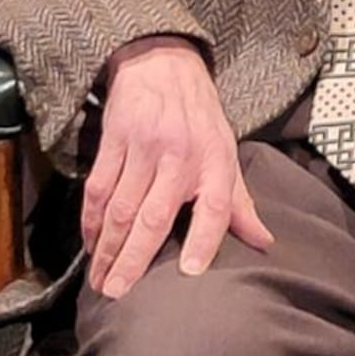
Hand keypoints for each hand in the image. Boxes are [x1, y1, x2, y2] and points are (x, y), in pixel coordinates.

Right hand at [81, 34, 271, 299]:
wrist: (163, 61)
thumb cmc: (199, 116)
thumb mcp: (225, 151)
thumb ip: (240, 202)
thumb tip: (264, 243)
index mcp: (215, 160)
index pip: (216, 205)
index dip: (205, 239)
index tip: (189, 272)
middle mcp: (181, 155)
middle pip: (154, 217)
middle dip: (133, 260)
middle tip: (117, 294)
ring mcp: (144, 146)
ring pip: (121, 208)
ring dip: (107, 248)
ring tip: (100, 281)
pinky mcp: (115, 138)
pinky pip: (99, 187)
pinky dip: (91, 220)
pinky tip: (90, 244)